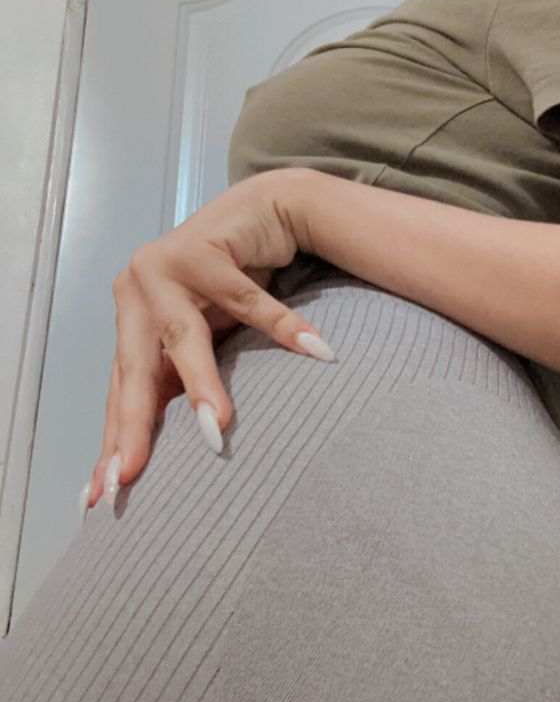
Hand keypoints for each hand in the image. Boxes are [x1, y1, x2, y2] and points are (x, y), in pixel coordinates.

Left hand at [85, 170, 333, 511]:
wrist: (265, 209)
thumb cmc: (235, 281)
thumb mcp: (205, 338)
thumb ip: (182, 378)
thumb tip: (173, 451)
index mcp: (131, 321)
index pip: (121, 390)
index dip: (116, 438)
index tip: (105, 492)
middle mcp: (136, 291)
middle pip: (137, 368)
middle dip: (136, 424)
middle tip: (132, 473)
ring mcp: (166, 264)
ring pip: (185, 336)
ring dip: (204, 384)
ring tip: (217, 428)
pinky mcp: (205, 245)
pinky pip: (248, 297)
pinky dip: (282, 326)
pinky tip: (313, 349)